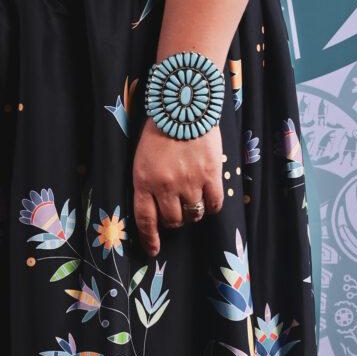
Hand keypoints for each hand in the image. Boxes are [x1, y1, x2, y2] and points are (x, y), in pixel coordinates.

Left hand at [131, 124, 222, 257]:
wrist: (183, 105)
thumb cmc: (160, 129)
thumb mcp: (142, 156)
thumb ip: (147, 181)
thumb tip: (156, 206)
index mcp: (144, 180)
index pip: (145, 219)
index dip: (149, 238)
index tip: (153, 249)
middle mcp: (165, 186)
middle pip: (172, 220)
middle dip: (174, 220)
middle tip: (177, 209)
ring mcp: (189, 182)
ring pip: (193, 214)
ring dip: (193, 212)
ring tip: (193, 199)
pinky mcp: (210, 175)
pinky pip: (214, 204)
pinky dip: (211, 206)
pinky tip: (209, 199)